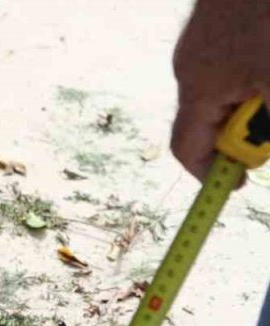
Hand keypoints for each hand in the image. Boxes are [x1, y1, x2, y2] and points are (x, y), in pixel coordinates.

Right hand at [172, 0, 269, 178]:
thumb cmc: (264, 19)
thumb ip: (269, 126)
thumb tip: (262, 154)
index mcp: (196, 89)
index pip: (186, 149)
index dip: (209, 174)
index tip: (239, 184)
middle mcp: (191, 68)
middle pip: (210, 119)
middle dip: (244, 130)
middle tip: (269, 123)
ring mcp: (205, 42)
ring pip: (227, 90)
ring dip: (256, 97)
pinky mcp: (223, 24)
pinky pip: (236, 63)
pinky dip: (256, 73)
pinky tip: (267, 57)